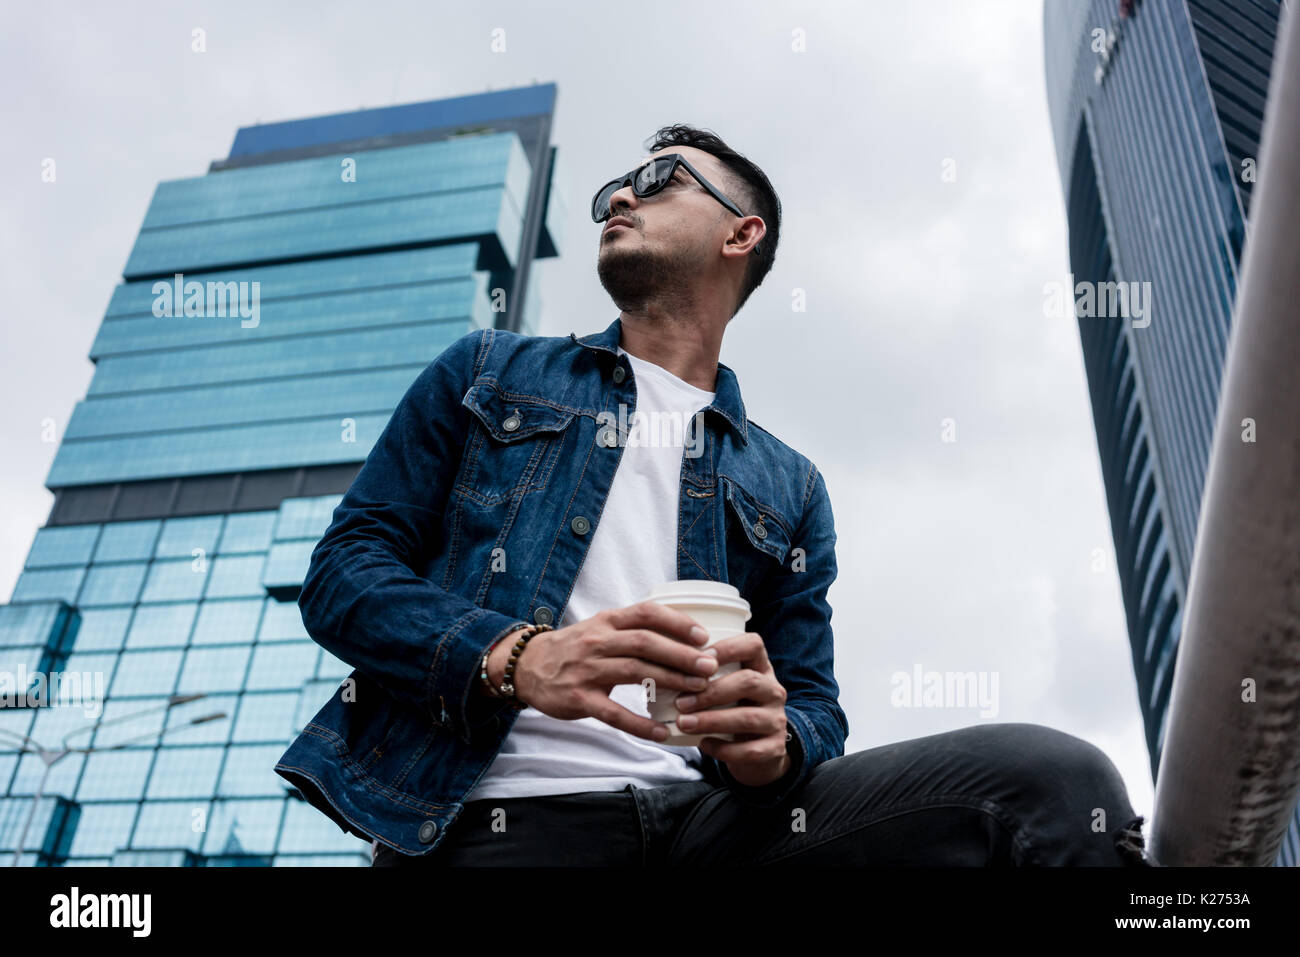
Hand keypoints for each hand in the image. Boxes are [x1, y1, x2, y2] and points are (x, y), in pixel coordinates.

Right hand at [510, 601, 718, 742]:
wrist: (528, 667)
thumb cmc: (575, 648)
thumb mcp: (601, 628)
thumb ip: (634, 629)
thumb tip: (683, 636)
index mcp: (607, 621)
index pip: (646, 613)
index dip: (677, 622)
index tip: (703, 636)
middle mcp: (598, 642)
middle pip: (645, 643)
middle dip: (681, 654)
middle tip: (709, 666)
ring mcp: (587, 671)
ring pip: (634, 672)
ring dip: (670, 681)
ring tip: (697, 691)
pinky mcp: (580, 699)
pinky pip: (614, 714)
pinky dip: (640, 724)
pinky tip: (662, 732)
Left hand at [673, 631, 791, 787]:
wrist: (759, 751)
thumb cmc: (731, 710)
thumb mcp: (725, 687)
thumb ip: (704, 675)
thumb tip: (656, 664)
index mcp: (760, 668)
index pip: (753, 644)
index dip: (727, 647)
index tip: (699, 656)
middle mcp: (773, 690)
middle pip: (749, 682)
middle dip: (711, 691)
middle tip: (680, 702)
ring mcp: (777, 720)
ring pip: (748, 718)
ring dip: (712, 720)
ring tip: (684, 723)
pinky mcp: (774, 748)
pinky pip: (750, 750)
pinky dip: (724, 749)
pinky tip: (703, 745)